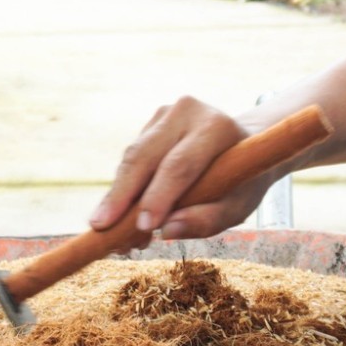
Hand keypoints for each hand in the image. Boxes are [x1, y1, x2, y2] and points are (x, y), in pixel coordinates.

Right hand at [87, 96, 255, 240]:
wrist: (245, 146)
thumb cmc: (242, 181)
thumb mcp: (237, 206)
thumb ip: (207, 219)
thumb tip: (166, 231)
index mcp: (216, 128)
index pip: (179, 164)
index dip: (158, 196)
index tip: (142, 226)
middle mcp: (187, 112)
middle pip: (145, 156)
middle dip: (121, 195)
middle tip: (101, 227)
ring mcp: (165, 113)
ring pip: (133, 157)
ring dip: (118, 196)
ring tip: (113, 233)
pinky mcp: (151, 122)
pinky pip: (131, 159)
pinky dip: (123, 188)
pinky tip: (123, 217)